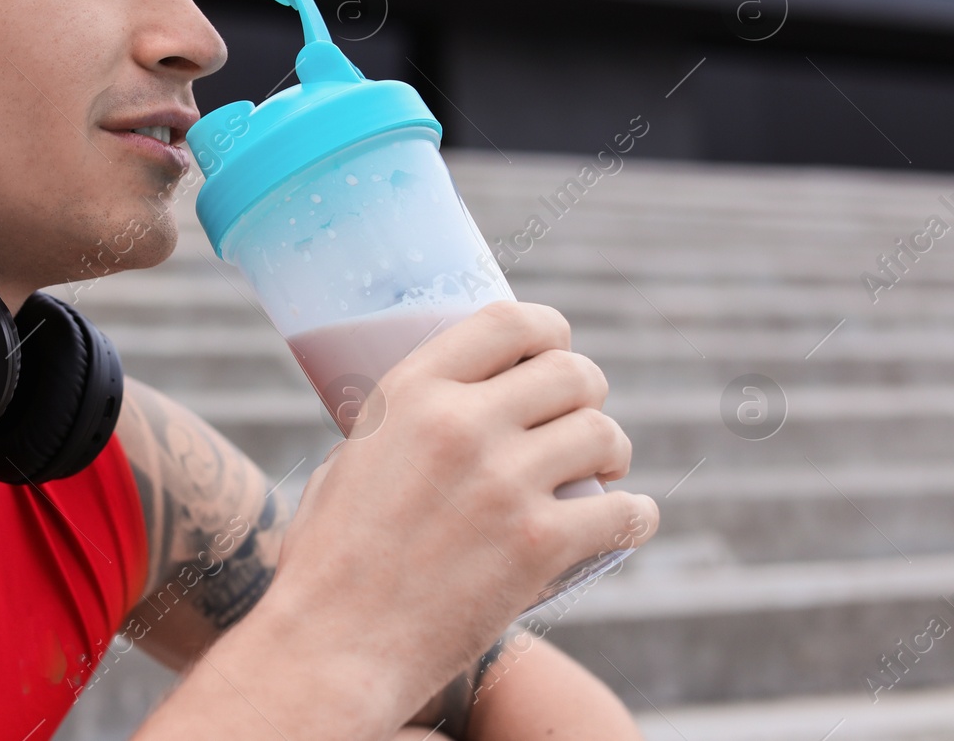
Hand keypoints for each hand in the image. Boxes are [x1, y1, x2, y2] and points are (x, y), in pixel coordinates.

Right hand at [262, 301, 656, 733]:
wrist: (334, 644)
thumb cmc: (329, 558)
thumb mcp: (351, 459)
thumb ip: (403, 425)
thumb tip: (448, 408)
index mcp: (411, 391)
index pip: (510, 321)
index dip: (550, 330)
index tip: (557, 350)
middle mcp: (462, 424)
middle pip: (572, 373)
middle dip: (588, 393)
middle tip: (578, 422)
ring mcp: (505, 483)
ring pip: (604, 434)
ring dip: (613, 451)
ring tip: (602, 471)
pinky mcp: (539, 546)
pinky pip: (626, 512)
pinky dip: (637, 515)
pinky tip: (630, 518)